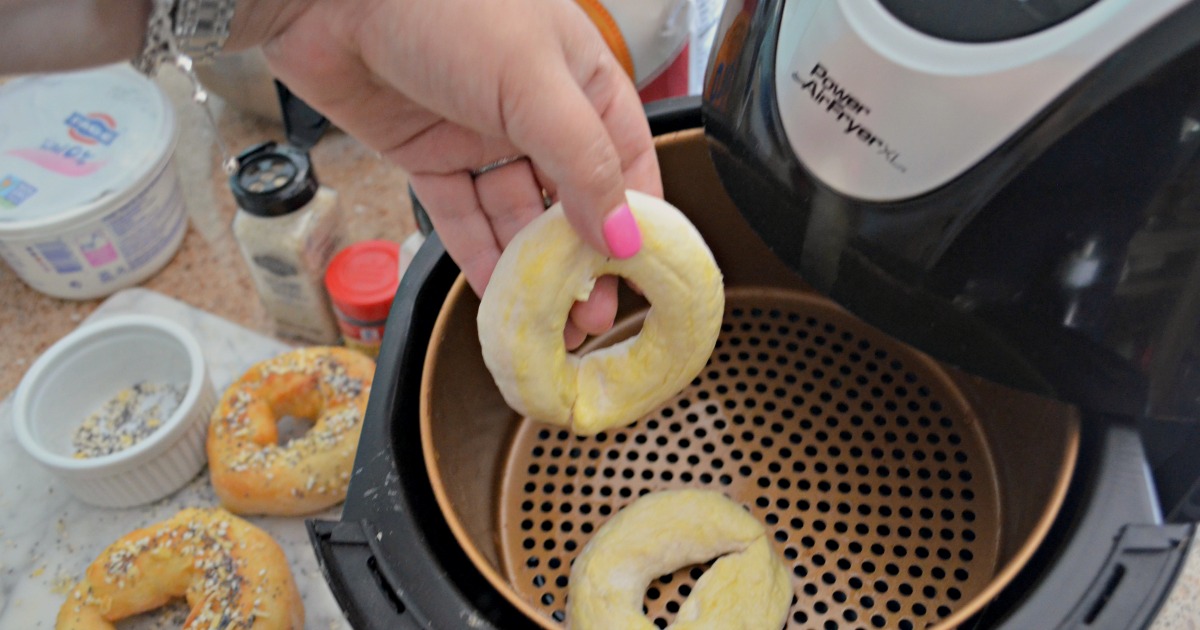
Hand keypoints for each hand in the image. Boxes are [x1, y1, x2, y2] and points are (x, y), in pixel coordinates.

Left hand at [254, 0, 661, 347]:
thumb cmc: (444, 6)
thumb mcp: (535, 82)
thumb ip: (583, 161)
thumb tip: (622, 235)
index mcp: (578, 79)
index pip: (623, 158)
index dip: (635, 216)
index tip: (639, 271)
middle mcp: (534, 109)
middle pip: (570, 197)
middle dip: (581, 256)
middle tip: (591, 315)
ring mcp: (478, 135)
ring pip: (514, 214)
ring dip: (530, 266)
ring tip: (548, 318)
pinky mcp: (427, 155)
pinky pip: (461, 216)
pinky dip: (477, 254)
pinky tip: (497, 290)